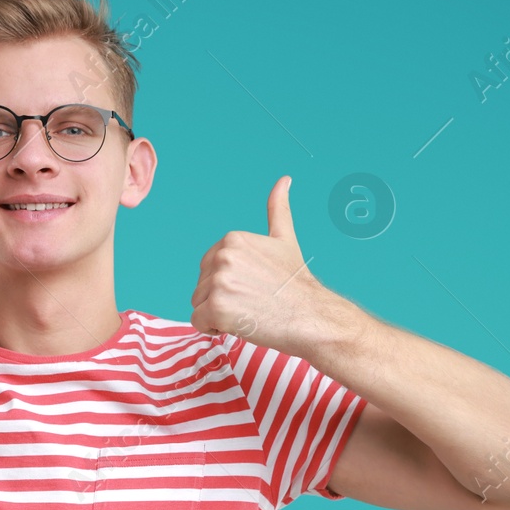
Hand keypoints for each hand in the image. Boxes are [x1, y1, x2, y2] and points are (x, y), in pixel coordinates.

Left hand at [189, 176, 325, 354]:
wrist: (310, 315)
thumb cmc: (297, 283)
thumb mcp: (285, 240)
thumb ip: (277, 210)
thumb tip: (284, 180)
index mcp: (233, 239)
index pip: (210, 267)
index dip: (229, 283)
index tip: (254, 287)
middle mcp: (223, 256)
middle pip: (202, 286)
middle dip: (222, 298)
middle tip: (253, 302)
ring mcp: (219, 281)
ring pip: (199, 304)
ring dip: (218, 314)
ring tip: (248, 312)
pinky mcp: (216, 307)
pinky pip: (199, 322)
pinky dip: (214, 328)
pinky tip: (240, 324)